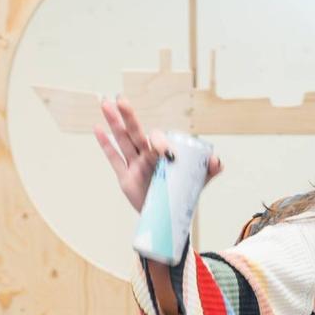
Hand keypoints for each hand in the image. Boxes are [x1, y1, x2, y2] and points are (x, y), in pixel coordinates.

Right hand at [93, 97, 222, 211]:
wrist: (169, 214)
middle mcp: (147, 156)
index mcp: (163, 154)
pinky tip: (98, 129)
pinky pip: (114, 159)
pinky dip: (105, 145)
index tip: (166, 153)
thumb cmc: (181, 193)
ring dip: (114, 124)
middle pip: (136, 133)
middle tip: (122, 100)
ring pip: (123, 141)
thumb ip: (210, 169)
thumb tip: (216, 160)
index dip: (160, 142)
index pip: (158, 141)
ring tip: (106, 104)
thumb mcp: (198, 180)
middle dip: (129, 117)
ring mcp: (135, 165)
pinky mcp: (126, 177)